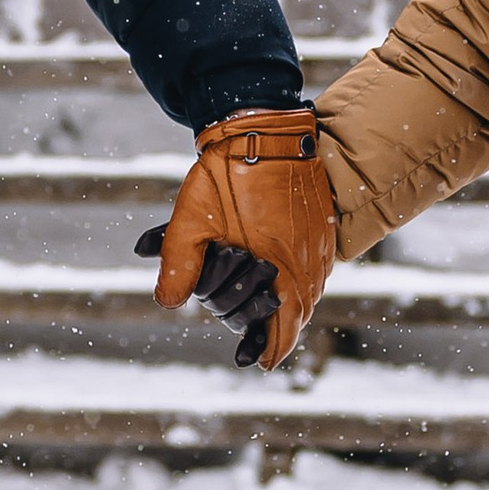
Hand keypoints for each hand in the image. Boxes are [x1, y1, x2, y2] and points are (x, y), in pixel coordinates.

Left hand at [136, 106, 335, 372]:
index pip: (282, 326)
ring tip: (265, 313)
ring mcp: (318, 244)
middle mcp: (307, 262)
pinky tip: (277, 275)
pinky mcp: (320, 226)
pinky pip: (312, 268)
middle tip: (248, 336)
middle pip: (295, 314)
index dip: (269, 348)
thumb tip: (168, 304)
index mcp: (279, 265)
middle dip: (266, 324)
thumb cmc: (228, 171)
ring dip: (284, 306)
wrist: (266, 124)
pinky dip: (295, 280)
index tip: (260, 364)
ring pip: (306, 292)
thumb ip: (177, 264)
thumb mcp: (191, 218)